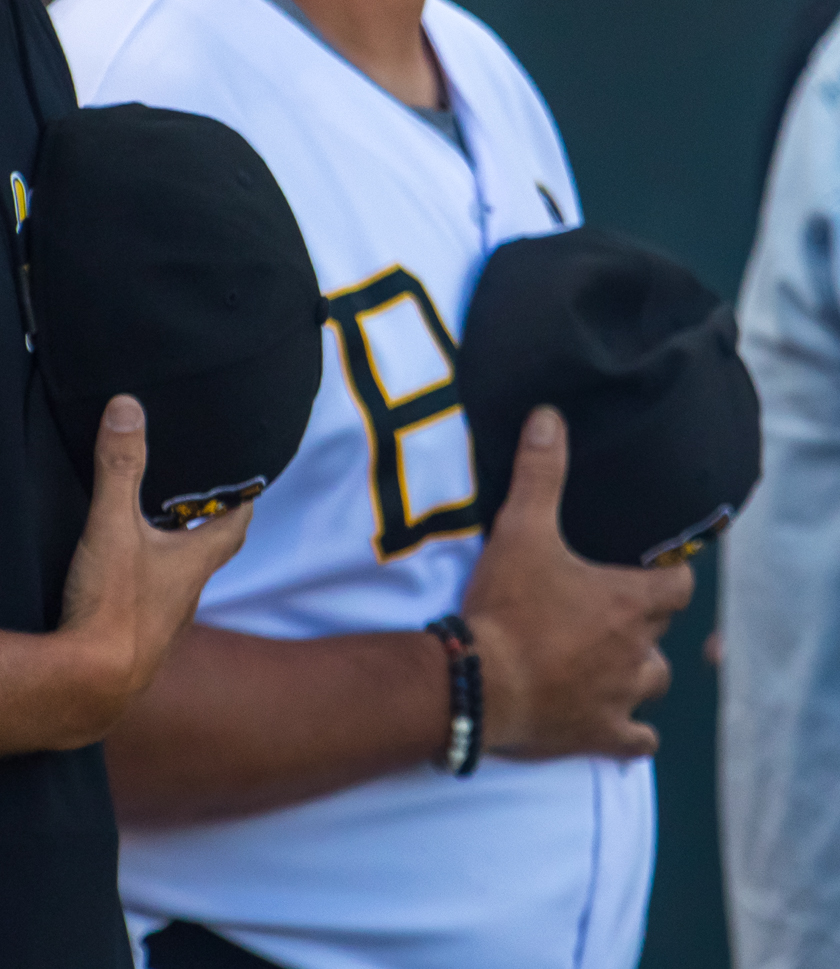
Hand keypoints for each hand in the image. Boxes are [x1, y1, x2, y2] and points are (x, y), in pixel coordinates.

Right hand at [54, 396, 251, 741]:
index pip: (232, 527)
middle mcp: (186, 596)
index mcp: (193, 564)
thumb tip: (127, 407)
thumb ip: (119, 467)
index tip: (245, 483)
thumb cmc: (112, 606)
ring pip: (174, 584)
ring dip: (166, 560)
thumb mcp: (112, 526)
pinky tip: (113, 583)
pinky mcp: (134, 645)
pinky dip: (138, 589)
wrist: (89, 686)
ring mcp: (162, 626)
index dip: (240, 503)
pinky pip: (145, 609)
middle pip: (204, 555)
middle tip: (186, 498)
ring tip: (143, 533)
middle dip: (198, 527)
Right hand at [463, 407, 691, 759]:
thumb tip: (550, 416)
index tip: (643, 568)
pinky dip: (628, 731)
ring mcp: (622, 697)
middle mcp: (638, 652)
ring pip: (650, 683)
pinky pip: (634, 740)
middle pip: (661, 634)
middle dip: (639, 622)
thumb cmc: (506, 607)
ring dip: (634, 672)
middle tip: (602, 609)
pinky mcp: (599, 735)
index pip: (678, 585)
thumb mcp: (520, 531)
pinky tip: (612, 721)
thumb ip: (540, 474)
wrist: (477, 684)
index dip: (664, 574)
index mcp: (631, 604)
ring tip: (605, 661)